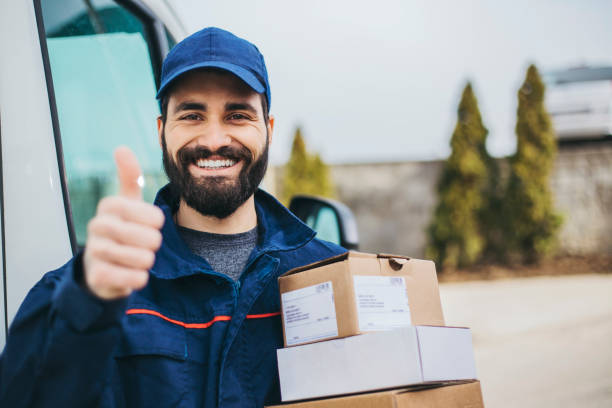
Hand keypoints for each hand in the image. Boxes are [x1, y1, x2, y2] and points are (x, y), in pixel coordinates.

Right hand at [83, 147, 164, 299]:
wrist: (99, 267)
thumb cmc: (120, 229)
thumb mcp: (126, 202)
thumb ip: (128, 177)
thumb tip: (121, 147)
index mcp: (109, 205)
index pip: (153, 216)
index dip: (157, 223)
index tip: (152, 224)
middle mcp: (98, 226)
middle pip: (150, 238)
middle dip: (153, 244)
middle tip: (144, 245)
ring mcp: (95, 251)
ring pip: (143, 259)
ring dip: (146, 262)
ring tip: (137, 259)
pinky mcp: (97, 276)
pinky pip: (133, 278)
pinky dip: (139, 278)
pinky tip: (131, 273)